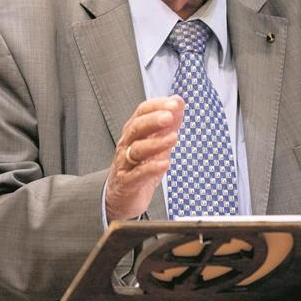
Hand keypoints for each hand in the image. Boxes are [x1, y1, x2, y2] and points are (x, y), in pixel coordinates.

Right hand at [104, 96, 183, 222]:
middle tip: (170, 116)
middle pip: (137, 127)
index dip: (157, 106)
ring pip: (137, 149)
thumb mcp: (157, 144)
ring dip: (156, 142)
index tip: (174, 102)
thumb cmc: (139, 167)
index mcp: (134, 132)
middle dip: (154, 120)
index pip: (142, 112)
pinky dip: (152, 168)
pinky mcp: (127, 183)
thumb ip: (168, 124)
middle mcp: (127, 145)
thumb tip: (179, 102)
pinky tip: (165, 163)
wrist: (121, 198)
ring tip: (174, 138)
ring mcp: (125, 164)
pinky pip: (138, 174)